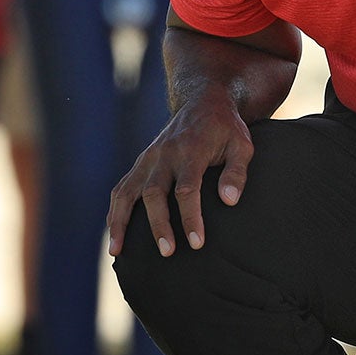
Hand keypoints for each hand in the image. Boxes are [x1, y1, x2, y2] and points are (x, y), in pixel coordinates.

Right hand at [106, 90, 254, 258]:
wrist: (204, 102)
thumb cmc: (226, 129)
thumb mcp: (241, 145)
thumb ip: (236, 172)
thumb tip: (229, 201)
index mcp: (190, 150)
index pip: (187, 189)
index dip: (190, 217)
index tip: (197, 243)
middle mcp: (164, 155)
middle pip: (154, 193)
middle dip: (159, 224)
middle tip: (168, 252)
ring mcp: (148, 159)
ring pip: (128, 192)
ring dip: (121, 222)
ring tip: (117, 251)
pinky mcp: (141, 163)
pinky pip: (122, 188)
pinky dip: (115, 211)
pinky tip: (114, 234)